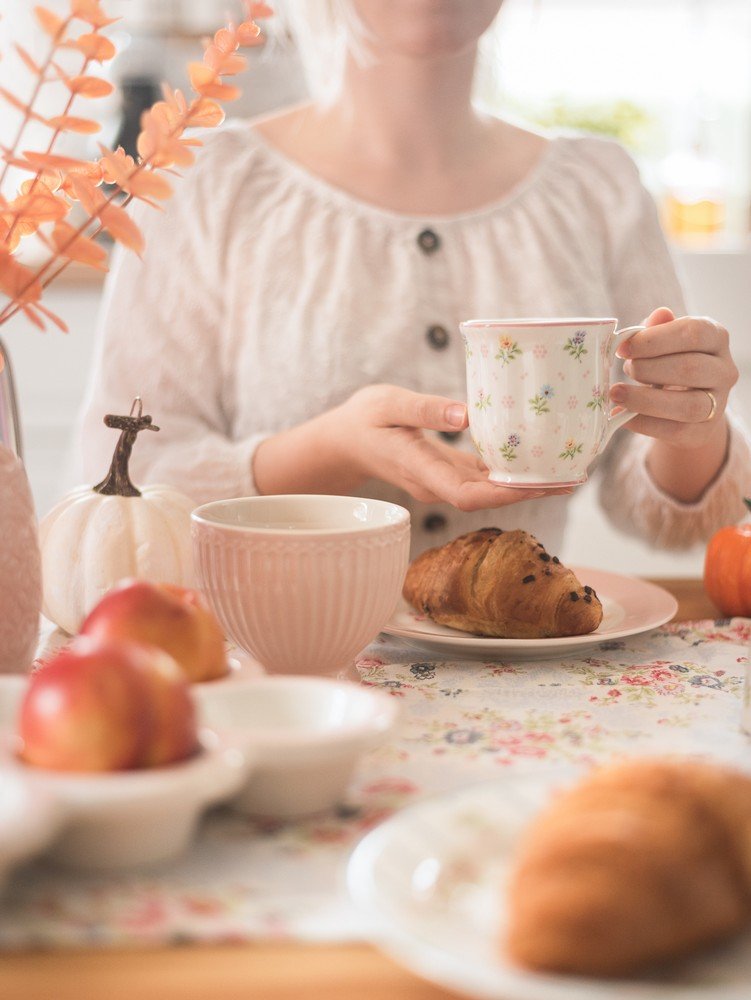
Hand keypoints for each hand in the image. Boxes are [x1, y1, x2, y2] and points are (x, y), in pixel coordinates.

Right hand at [334, 384, 570, 510]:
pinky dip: (512, 473)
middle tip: (574, 476)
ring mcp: (443, 482)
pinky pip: (484, 479)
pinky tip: (539, 461)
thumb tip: (466, 416)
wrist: (344, 441)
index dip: (506, 495)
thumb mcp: (387, 403)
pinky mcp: (448, 472)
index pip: (468, 495)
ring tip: (568, 469)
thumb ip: (425, 409)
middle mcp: (436, 484)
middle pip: (490, 498)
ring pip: (490, 492)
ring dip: (528, 485)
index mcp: (421, 469)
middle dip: (532, 491)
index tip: (542, 485)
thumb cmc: (363, 419)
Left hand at [611, 307, 737, 447]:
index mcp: (716, 338)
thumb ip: (657, 329)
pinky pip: (674, 430)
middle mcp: (725, 370)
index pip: (693, 333)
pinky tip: (621, 415)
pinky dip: (642, 422)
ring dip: (644, 400)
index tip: (623, 347)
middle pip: (689, 368)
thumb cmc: (669, 362)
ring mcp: (718, 404)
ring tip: (616, 393)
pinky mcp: (703, 432)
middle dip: (648, 369)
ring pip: (687, 405)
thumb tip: (658, 315)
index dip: (654, 340)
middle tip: (625, 369)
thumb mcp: (663, 342)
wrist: (685, 405)